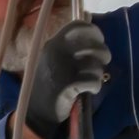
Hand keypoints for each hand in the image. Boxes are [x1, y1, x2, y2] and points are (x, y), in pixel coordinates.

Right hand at [22, 20, 110, 138]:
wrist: (35, 112)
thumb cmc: (48, 85)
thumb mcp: (54, 60)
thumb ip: (70, 47)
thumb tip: (94, 33)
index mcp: (52, 44)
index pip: (78, 26)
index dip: (94, 32)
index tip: (99, 41)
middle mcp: (56, 52)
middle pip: (93, 45)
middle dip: (103, 54)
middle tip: (103, 63)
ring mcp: (61, 68)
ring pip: (95, 65)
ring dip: (97, 75)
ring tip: (89, 82)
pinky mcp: (67, 84)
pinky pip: (93, 81)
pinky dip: (95, 87)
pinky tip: (88, 91)